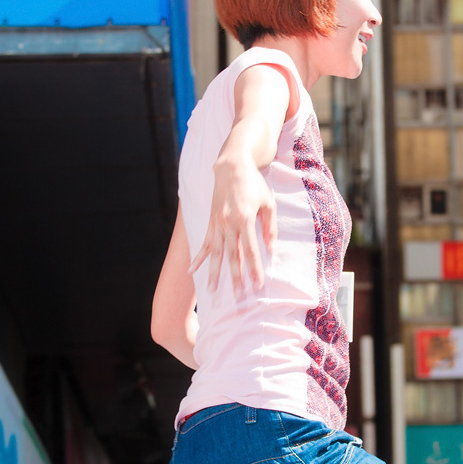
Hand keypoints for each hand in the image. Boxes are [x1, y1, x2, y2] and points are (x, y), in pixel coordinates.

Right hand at [189, 159, 276, 295]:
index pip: (250, 250)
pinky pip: (203, 243)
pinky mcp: (210, 222)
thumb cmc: (254, 184)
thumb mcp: (268, 203)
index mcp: (245, 218)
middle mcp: (228, 223)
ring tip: (212, 291)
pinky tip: (192, 272)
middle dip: (235, 278)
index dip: (254, 269)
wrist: (232, 166)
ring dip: (214, 273)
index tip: (258, 285)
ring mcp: (217, 223)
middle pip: (232, 256)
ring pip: (215, 253)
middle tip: (238, 297)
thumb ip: (270, 228)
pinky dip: (198, 258)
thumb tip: (271, 251)